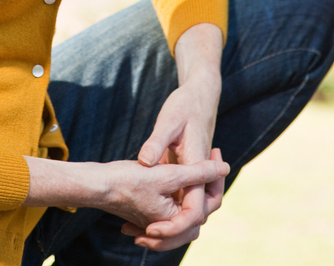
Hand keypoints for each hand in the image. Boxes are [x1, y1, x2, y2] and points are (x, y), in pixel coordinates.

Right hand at [23, 153, 227, 233]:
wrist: (96, 184)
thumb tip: (225, 167)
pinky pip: (171, 202)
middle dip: (206, 183)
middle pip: (199, 206)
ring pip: (185, 204)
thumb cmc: (127, 179)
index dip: (215, 179)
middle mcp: (168, 223)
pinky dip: (178, 188)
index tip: (215, 152)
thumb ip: (197, 171)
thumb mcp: (167, 172)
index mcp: (176, 219)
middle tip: (210, 153)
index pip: (208, 205)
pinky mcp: (149, 211)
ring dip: (193, 185)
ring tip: (196, 160)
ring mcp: (158, 219)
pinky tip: (176, 167)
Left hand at [123, 22, 225, 250]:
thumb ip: (157, 142)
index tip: (152, 230)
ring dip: (166, 228)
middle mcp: (199, 177)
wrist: (199, 96)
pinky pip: (179, 202)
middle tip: (142, 237)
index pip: (196, 209)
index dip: (175, 225)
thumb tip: (144, 161)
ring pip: (187, 214)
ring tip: (134, 232)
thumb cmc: (185, 106)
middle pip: (194, 220)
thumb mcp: (168, 120)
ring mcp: (194, 177)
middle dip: (171, 235)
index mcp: (197, 167)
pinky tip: (137, 217)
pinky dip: (164, 215)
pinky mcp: (185, 175)